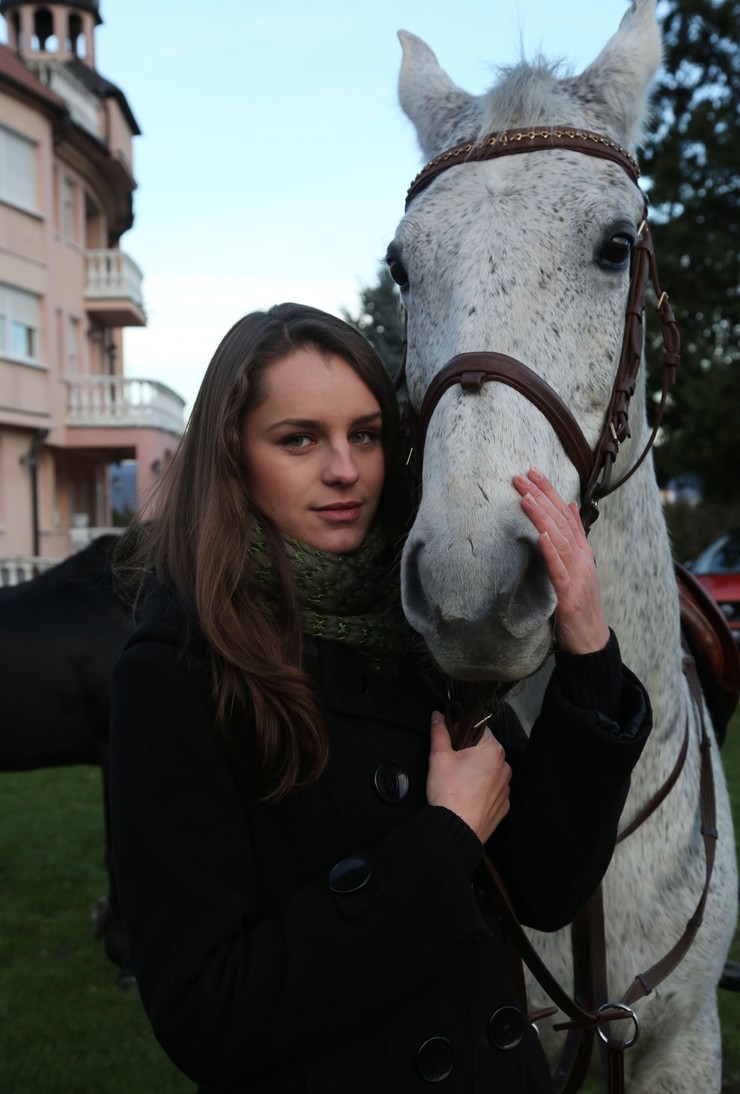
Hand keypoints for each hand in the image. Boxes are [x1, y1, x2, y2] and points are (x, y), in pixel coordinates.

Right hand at [426, 711, 510, 842]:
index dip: (461, 731)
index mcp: (493, 750)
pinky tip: (467, 796)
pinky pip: (492, 790)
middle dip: (469, 753)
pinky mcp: (503, 805)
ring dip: (476, 771)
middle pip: (484, 750)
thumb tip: (438, 715)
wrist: (456, 830)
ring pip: (489, 770)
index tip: (449, 742)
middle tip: (451, 764)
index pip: (479, 728)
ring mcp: (506, 788)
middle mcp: (505, 767)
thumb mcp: (439, 757)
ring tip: (458, 783)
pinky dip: (481, 790)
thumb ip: (439, 732)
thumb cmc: (449, 791)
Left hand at [513, 468, 609, 653]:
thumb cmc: (580, 603)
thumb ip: (574, 537)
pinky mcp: (569, 596)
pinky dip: (551, 552)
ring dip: (543, 518)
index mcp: (582, 551)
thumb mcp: (577, 566)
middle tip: (521, 476)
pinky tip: (541, 537)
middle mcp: (582, 558)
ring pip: (559, 541)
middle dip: (541, 497)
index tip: (532, 471)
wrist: (592, 640)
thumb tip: (567, 506)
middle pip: (560, 521)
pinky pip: (559, 570)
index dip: (550, 491)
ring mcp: (578, 576)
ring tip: (527, 498)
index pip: (565, 513)